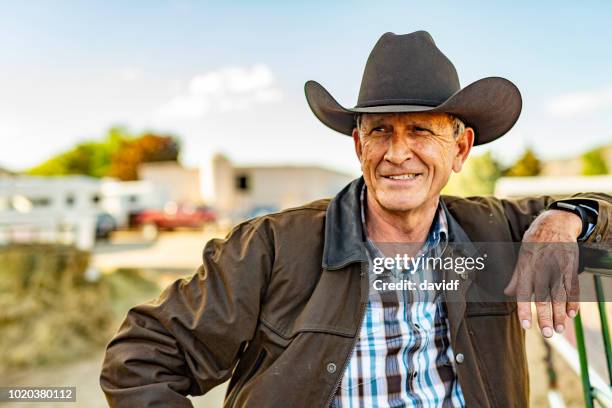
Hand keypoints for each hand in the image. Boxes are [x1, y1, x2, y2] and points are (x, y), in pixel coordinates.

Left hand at [504, 209, 580, 336]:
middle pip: (544, 298)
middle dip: (545, 317)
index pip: (524, 294)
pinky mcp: (570, 267)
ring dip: (559, 314)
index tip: (526, 326)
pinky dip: (573, 301)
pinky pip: (573, 287)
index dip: (524, 310)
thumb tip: (507, 294)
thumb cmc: (534, 242)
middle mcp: (542, 271)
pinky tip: (571, 314)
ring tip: (558, 329)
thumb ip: (516, 277)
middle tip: (547, 334)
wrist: (554, 223)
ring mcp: (558, 269)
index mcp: (526, 269)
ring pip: (559, 296)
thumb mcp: (521, 256)